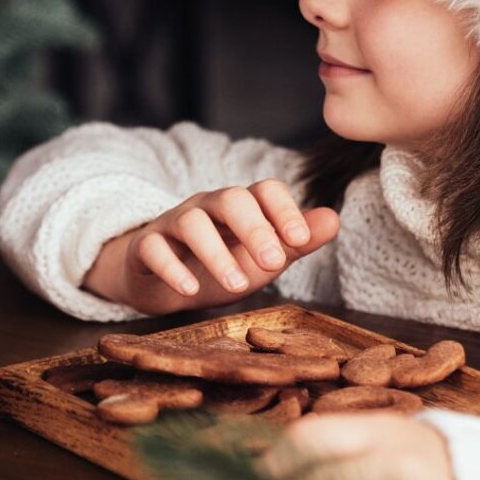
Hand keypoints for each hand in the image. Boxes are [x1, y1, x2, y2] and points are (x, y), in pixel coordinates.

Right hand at [85, 180, 339, 314]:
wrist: (165, 283)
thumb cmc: (223, 264)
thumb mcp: (263, 257)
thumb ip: (297, 240)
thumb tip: (334, 220)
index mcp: (243, 206)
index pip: (266, 190)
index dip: (285, 210)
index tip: (302, 239)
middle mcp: (209, 207)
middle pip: (231, 198)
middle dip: (255, 229)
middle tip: (273, 263)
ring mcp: (175, 223)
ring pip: (192, 223)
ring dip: (216, 254)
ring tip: (238, 286)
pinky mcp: (145, 246)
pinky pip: (153, 248)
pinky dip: (171, 268)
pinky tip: (189, 289)